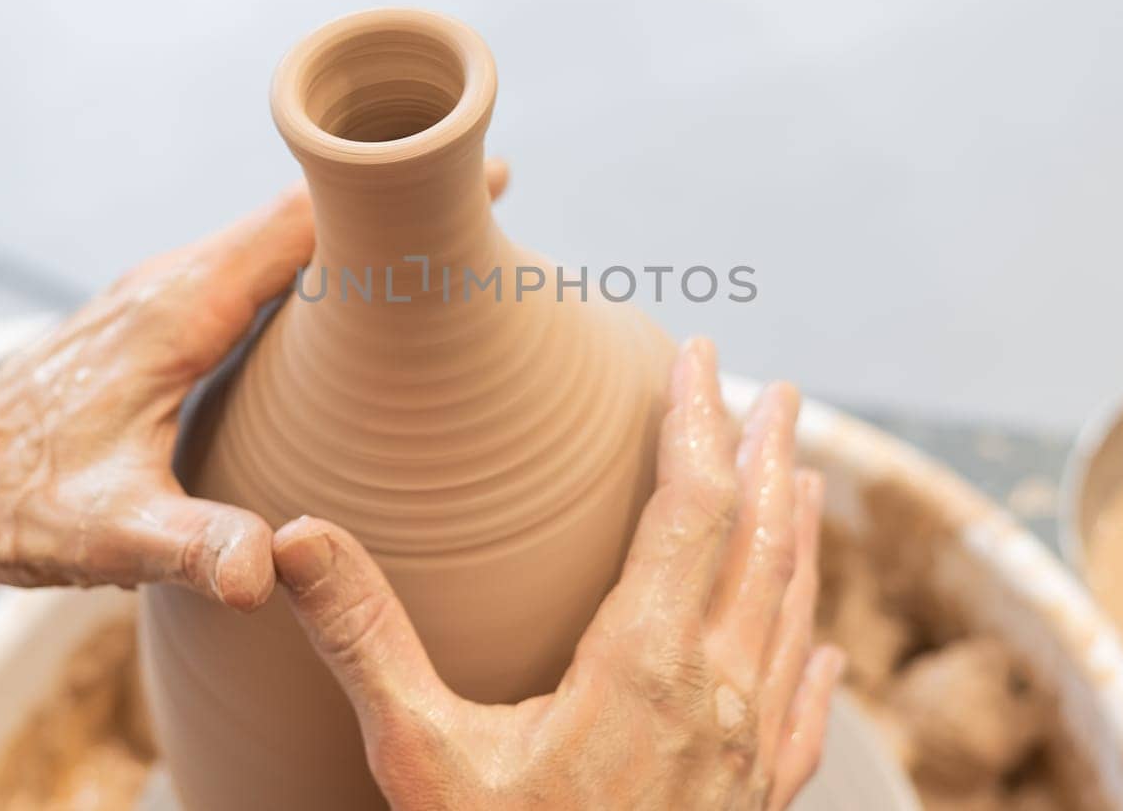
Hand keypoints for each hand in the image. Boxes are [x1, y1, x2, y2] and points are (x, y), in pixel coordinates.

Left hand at [0, 161, 510, 609]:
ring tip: (430, 239)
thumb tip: (272, 571)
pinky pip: (246, 268)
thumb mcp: (107, 536)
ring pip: (272, 239)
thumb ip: (191, 546)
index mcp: (178, 310)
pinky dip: (307, 262)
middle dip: (391, 204)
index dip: (392, 198)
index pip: (304, 224)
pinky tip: (332, 296)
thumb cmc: (9, 507)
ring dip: (349, 230)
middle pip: (300, 215)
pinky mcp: (148, 322)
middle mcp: (170, 284)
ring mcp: (155, 297)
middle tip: (485, 203)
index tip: (477, 176)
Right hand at [273, 338, 843, 809]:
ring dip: (798, 534)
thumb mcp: (418, 755)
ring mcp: (747, 754)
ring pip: (793, 611)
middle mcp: (716, 696)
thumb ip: (365, 639)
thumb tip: (295, 538)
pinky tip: (827, 645)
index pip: (692, 506)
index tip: (701, 356)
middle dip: (766, 455)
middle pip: (761, 542)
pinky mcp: (755, 802)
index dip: (698, 421)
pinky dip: (814, 651)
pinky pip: (803, 705)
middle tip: (771, 389)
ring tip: (803, 476)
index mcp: (646, 664)